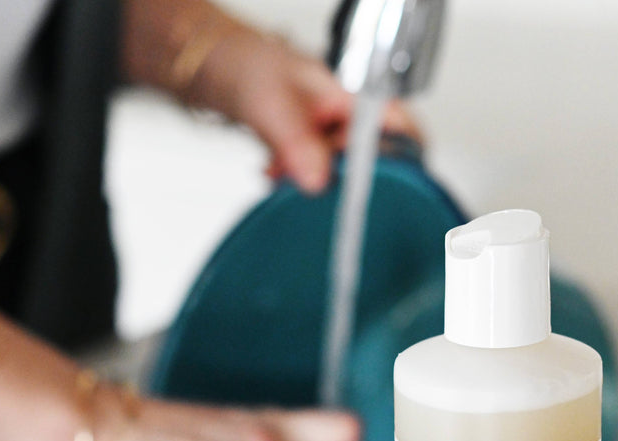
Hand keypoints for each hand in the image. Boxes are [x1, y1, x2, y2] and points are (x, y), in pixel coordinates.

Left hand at [120, 0, 421, 195]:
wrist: (214, 69)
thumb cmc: (247, 67)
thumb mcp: (274, 106)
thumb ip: (298, 143)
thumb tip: (319, 181)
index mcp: (358, 96)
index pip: (404, 136)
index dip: (402, 169)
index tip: (377, 196)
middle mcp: (350, 117)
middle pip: (376, 165)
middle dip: (346, 183)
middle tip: (312, 182)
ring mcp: (331, 135)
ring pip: (343, 176)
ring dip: (315, 185)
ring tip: (284, 171)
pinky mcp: (312, 150)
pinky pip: (318, 177)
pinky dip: (299, 182)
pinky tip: (278, 173)